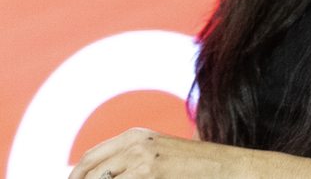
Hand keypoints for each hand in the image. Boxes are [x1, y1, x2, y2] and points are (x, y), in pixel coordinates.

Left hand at [68, 127, 227, 178]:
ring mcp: (142, 161)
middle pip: (88, 172)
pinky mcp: (149, 175)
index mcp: (134, 135)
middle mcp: (135, 144)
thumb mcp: (156, 154)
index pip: (88, 160)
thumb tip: (101, 175)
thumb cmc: (191, 166)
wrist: (223, 168)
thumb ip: (128, 160)